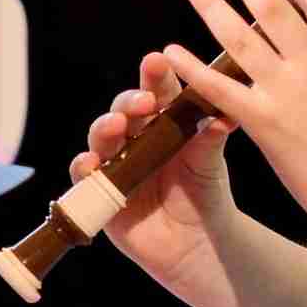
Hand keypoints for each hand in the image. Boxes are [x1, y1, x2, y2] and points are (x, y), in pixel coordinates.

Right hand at [70, 49, 237, 286]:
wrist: (197, 246)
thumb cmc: (204, 196)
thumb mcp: (209, 165)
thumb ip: (210, 141)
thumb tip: (221, 117)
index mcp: (164, 123)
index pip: (157, 91)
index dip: (155, 76)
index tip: (157, 61)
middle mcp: (136, 138)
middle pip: (124, 110)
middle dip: (130, 101)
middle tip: (145, 101)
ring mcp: (116, 164)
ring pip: (101, 136)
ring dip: (106, 127)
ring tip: (118, 125)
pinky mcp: (101, 193)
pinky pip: (85, 176)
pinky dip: (85, 166)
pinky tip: (92, 163)